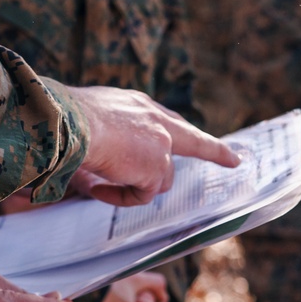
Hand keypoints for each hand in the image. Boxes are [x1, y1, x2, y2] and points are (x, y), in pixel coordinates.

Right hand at [69, 86, 238, 206]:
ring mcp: (161, 145)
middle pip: (192, 139)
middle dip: (214, 150)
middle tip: (233, 160)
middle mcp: (154, 120)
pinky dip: (121, 196)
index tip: (197, 133)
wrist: (70, 122)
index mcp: (136, 104)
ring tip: (97, 182)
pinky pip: (141, 195)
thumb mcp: (89, 119)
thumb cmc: (67, 118)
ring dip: (131, 185)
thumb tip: (96, 165)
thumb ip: (104, 136)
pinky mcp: (157, 168)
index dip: (181, 130)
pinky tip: (99, 188)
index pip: (166, 119)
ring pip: (158, 179)